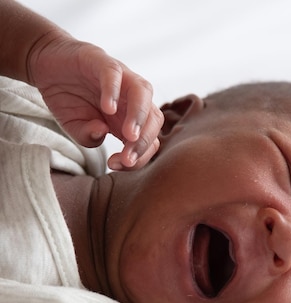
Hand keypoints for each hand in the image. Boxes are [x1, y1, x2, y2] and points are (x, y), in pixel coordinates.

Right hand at [27, 30, 163, 170]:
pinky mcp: (102, 60)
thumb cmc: (68, 99)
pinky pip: (114, 73)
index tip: (117, 165)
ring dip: (140, 116)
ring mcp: (120, 78)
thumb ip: (89, 137)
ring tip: (129, 135)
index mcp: (130, 119)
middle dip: (144, 142)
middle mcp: (131, 99)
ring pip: (143, 93)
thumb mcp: (75, 127)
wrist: (47, 66)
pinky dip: (114, 90)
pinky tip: (108, 108)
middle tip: (127, 158)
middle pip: (154, 118)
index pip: (149, 140)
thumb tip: (101, 133)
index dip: (139, 156)